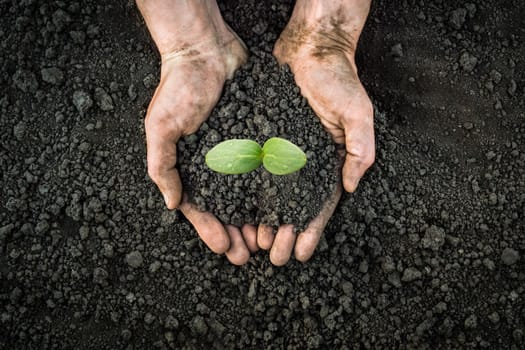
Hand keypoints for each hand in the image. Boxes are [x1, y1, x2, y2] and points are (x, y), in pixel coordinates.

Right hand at [138, 0, 252, 263]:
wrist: (206, 52)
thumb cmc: (178, 88)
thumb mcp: (160, 128)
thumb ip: (163, 166)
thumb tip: (172, 204)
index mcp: (189, 167)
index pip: (199, 208)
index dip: (210, 230)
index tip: (225, 248)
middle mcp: (214, 165)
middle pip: (226, 208)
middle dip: (236, 233)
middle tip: (249, 254)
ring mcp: (236, 154)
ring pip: (248, 196)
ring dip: (255, 219)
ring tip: (267, 240)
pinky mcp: (256, 140)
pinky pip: (265, 170)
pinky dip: (271, 191)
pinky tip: (281, 207)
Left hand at [261, 0, 373, 264]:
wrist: (310, 50)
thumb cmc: (339, 80)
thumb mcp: (358, 115)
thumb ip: (359, 150)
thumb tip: (350, 186)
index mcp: (327, 163)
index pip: (320, 205)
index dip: (311, 231)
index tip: (301, 254)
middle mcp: (303, 163)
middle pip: (291, 207)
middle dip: (284, 234)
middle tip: (273, 257)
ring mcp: (281, 153)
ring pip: (269, 195)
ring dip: (263, 221)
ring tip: (253, 242)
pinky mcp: (262, 139)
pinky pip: (252, 170)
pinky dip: (246, 192)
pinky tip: (237, 210)